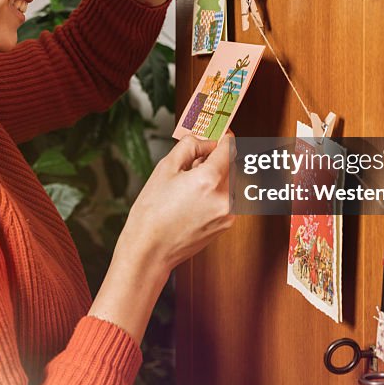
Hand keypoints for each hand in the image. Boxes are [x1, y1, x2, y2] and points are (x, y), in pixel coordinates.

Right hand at [88, 132, 235, 343]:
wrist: (150, 251)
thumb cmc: (151, 213)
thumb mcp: (165, 169)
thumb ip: (189, 147)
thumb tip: (204, 140)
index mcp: (209, 180)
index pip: (230, 147)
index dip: (223, 136)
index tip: (218, 132)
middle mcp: (224, 198)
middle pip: (233, 164)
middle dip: (218, 156)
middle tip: (197, 157)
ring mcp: (228, 214)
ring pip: (231, 181)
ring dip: (218, 174)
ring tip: (191, 181)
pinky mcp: (226, 225)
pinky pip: (228, 198)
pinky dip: (217, 190)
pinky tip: (194, 196)